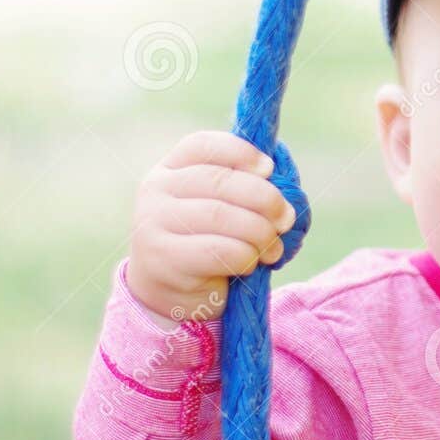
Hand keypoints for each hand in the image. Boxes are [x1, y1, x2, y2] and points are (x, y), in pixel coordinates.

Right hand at [126, 131, 296, 326]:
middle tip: (286, 219)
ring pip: (220, 215)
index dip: (241, 152)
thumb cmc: (209, 244)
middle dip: (264, 198)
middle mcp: (157, 189)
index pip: (203, 145)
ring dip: (259, 232)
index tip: (270, 169)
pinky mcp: (161, 258)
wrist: (171, 294)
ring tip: (273, 248)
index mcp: (171, 169)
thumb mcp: (224, 209)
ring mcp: (153, 222)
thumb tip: (284, 179)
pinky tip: (251, 264)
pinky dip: (245, 256)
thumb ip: (244, 188)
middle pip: (218, 180)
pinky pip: (217, 250)